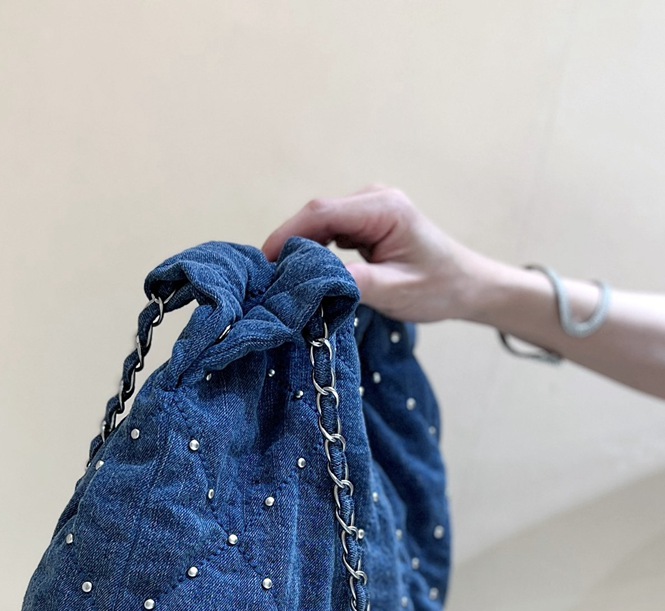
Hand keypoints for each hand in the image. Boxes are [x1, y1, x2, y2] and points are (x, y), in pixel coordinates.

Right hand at [261, 185, 487, 323]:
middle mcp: (374, 199)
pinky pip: (328, 232)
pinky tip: (303, 272)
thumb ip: (354, 283)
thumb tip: (310, 283)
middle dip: (288, 243)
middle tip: (267, 278)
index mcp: (384, 208)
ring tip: (280, 278)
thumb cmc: (439, 288)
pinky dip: (312, 251)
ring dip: (298, 248)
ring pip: (318, 223)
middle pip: (315, 214)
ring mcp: (368, 209)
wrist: (467, 285)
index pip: (322, 213)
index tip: (264, 263)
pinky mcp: (364, 222)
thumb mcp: (396, 291)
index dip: (287, 235)